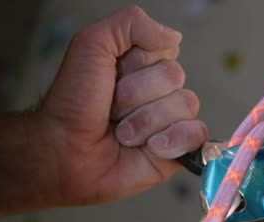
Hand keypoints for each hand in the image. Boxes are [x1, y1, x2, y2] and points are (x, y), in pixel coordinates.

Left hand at [38, 5, 207, 205]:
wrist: (65, 155)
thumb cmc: (72, 106)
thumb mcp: (91, 46)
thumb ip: (131, 24)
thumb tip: (175, 36)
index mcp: (141, 66)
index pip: (164, 49)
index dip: (137, 63)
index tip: (111, 77)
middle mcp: (158, 92)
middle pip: (175, 76)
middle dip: (136, 94)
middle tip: (112, 111)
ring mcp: (170, 121)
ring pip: (186, 104)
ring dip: (146, 121)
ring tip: (122, 135)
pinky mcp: (178, 150)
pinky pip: (198, 134)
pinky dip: (174, 140)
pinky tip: (150, 149)